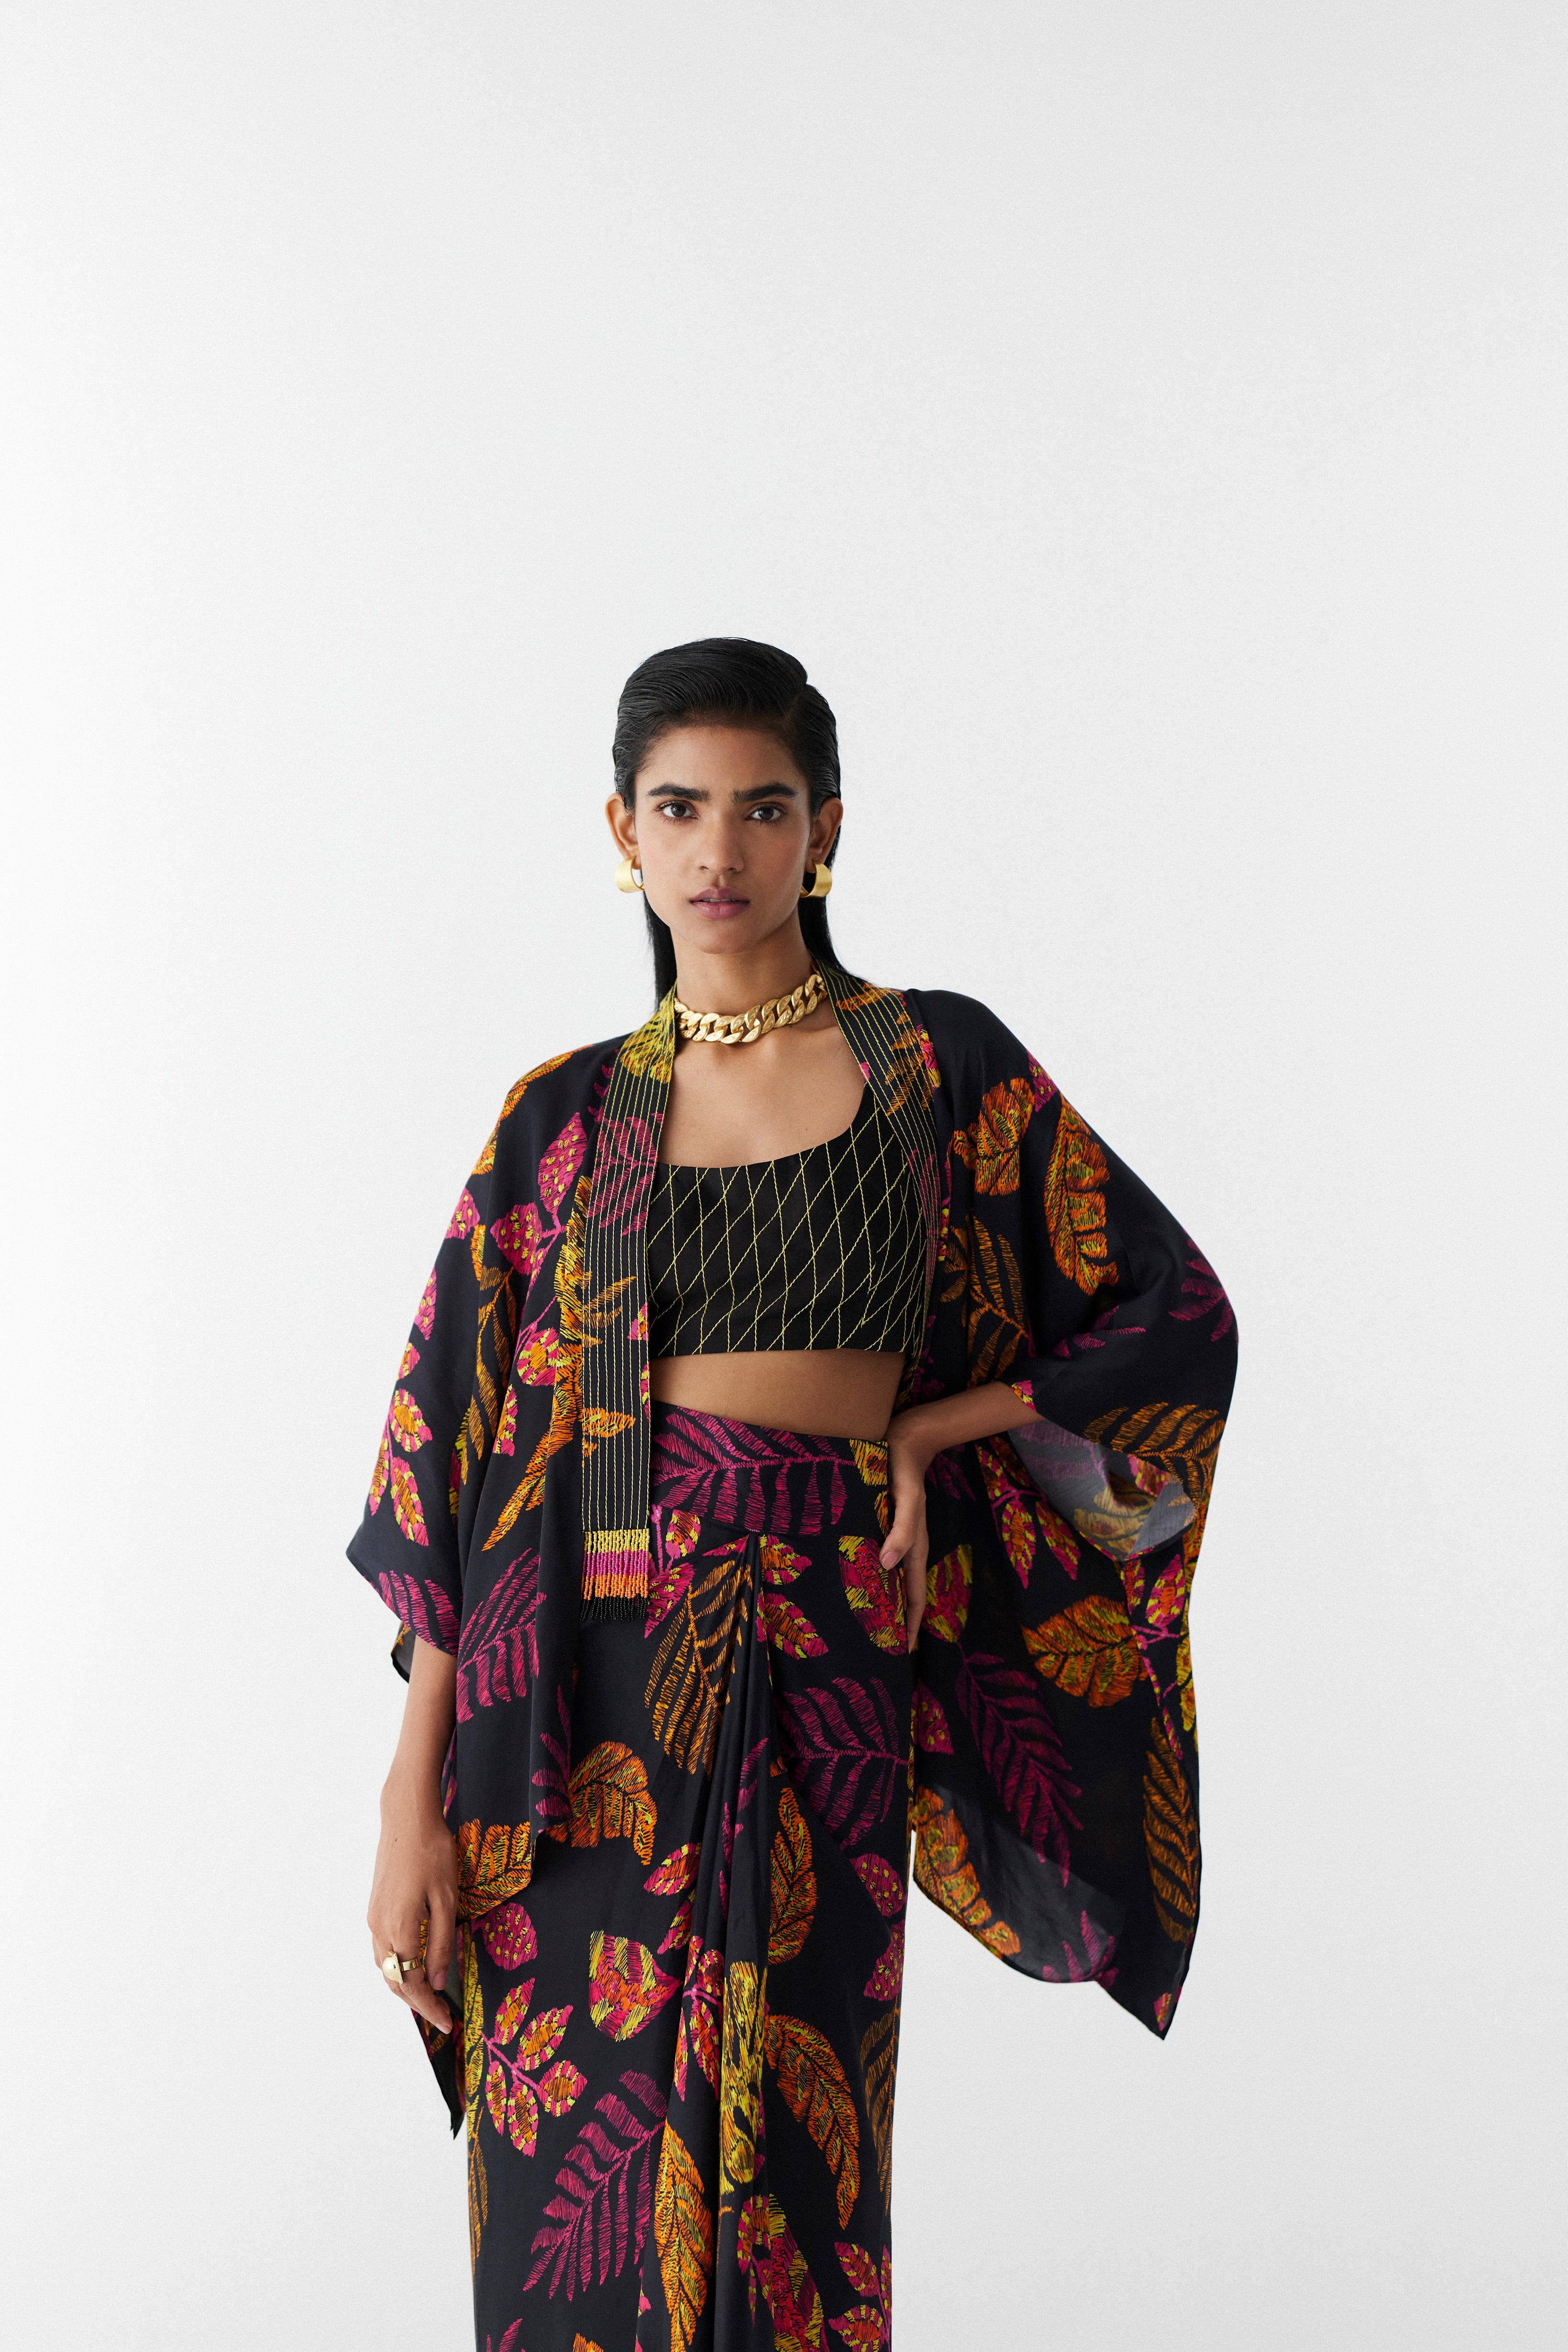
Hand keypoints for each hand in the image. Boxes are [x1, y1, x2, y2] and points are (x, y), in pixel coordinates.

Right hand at [367, 1764, 457, 2035]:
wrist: (407, 1818)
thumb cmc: (432, 1854)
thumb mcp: (447, 1900)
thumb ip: (442, 1943)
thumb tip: (440, 1980)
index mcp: (399, 1931)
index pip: (412, 1984)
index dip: (430, 2007)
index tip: (448, 2022)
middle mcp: (380, 1930)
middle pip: (394, 1981)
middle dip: (417, 2002)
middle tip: (442, 2015)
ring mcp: (373, 1919)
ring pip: (385, 1967)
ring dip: (405, 1985)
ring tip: (431, 1996)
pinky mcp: (374, 1908)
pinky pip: (383, 1949)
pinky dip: (397, 1965)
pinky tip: (415, 1964)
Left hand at [882, 1409, 941, 1651]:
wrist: (904, 1440)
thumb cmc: (904, 1470)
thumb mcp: (907, 1498)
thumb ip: (902, 1530)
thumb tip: (889, 1565)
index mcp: (915, 1547)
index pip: (914, 1596)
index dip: (909, 1625)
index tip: (901, 1653)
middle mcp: (906, 1548)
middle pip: (902, 1593)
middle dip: (895, 1621)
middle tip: (878, 1649)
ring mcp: (894, 1538)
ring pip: (890, 1579)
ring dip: (883, 1602)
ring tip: (866, 1627)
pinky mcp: (882, 1526)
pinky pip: (879, 1560)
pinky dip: (873, 1578)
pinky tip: (857, 1584)